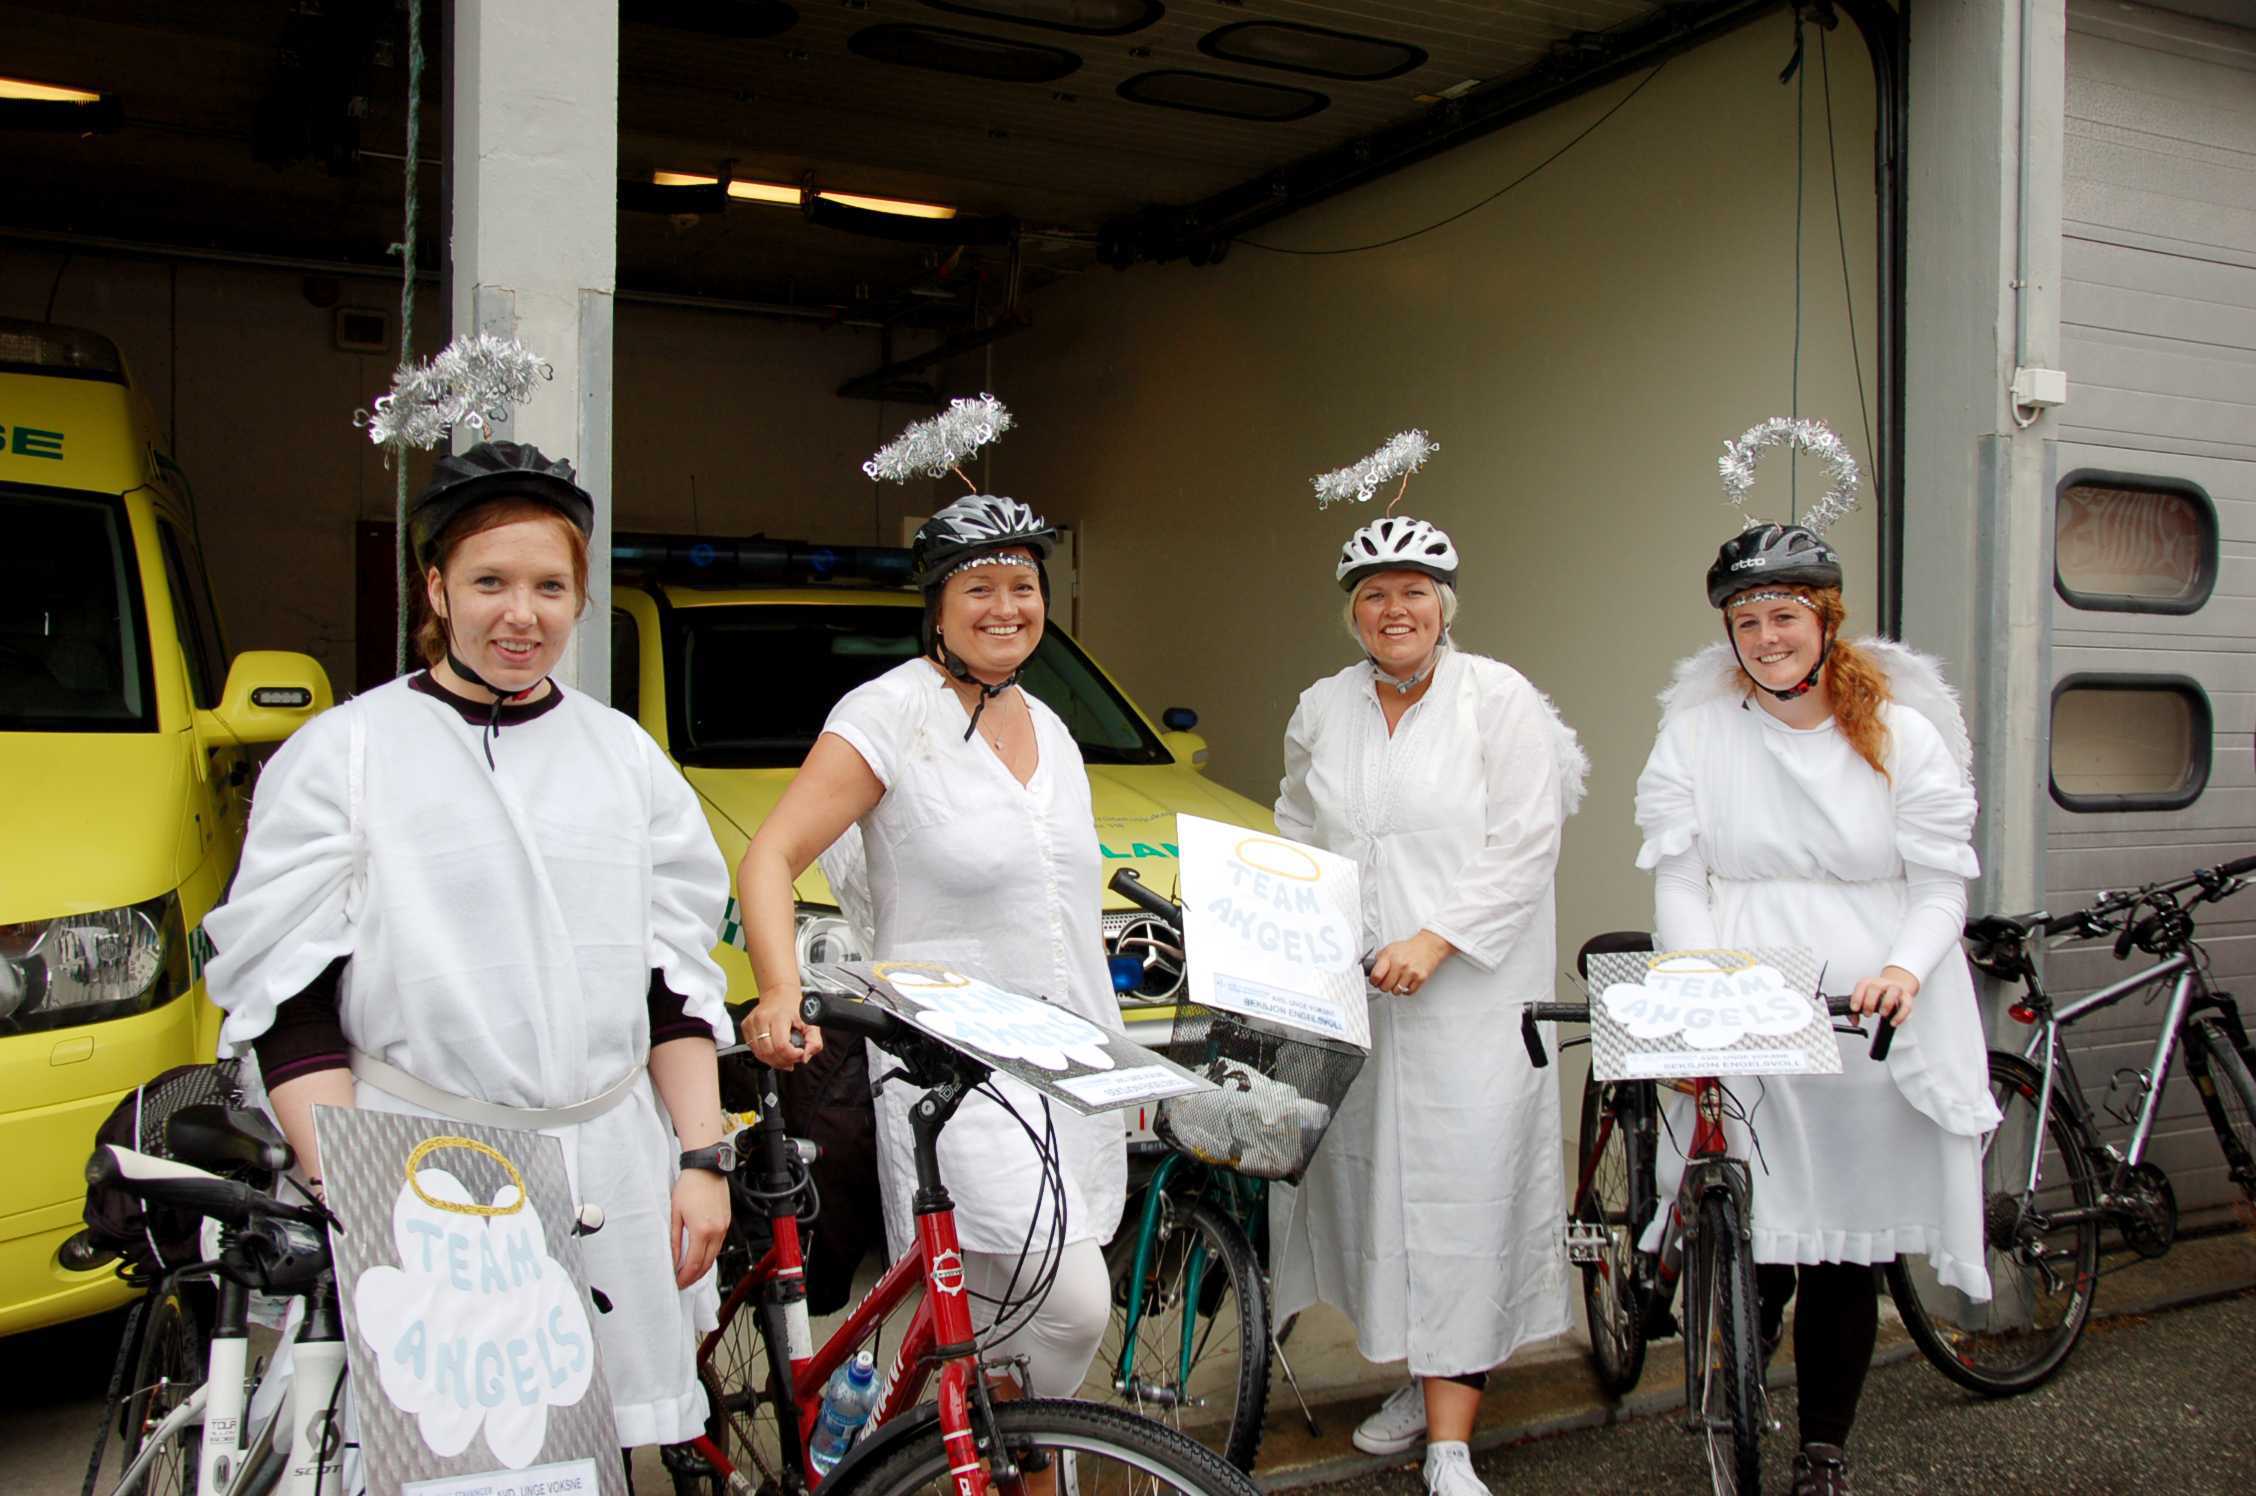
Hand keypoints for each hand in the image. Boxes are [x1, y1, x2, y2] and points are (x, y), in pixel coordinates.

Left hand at [670, 1166, 730, 1288]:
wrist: (706, 1168)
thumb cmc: (690, 1185)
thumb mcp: (675, 1213)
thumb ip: (673, 1239)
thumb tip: (672, 1258)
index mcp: (702, 1230)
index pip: (693, 1263)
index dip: (685, 1277)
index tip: (677, 1282)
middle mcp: (716, 1231)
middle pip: (706, 1264)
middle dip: (694, 1277)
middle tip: (682, 1281)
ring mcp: (724, 1226)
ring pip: (714, 1256)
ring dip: (702, 1267)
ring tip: (689, 1271)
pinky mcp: (726, 1221)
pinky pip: (719, 1244)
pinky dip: (709, 1254)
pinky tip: (700, 1254)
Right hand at [740, 989, 820, 1066]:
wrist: (779, 994)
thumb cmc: (794, 1008)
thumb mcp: (811, 1022)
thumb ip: (814, 1041)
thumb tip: (805, 1057)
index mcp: (779, 1017)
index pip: (781, 1046)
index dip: (792, 1055)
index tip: (800, 1053)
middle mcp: (762, 1019)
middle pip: (769, 1053)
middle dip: (783, 1061)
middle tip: (793, 1058)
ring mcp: (751, 1023)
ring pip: (760, 1054)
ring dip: (774, 1061)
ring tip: (785, 1056)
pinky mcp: (745, 1027)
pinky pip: (754, 1050)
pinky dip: (765, 1055)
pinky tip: (774, 1051)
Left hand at [1367, 931, 1456, 996]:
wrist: (1427, 947)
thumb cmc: (1408, 949)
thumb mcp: (1390, 948)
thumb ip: (1379, 959)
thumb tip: (1370, 970)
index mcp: (1390, 956)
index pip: (1376, 976)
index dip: (1373, 981)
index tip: (1375, 981)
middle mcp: (1400, 964)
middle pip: (1385, 987)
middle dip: (1384, 986)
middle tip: (1386, 982)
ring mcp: (1411, 972)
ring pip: (1396, 992)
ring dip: (1395, 989)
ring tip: (1397, 981)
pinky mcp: (1420, 978)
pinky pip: (1408, 992)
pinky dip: (1405, 990)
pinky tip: (1405, 983)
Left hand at [1850, 965, 1920, 1026]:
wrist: (1894, 987)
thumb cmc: (1876, 994)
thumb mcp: (1864, 999)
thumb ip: (1856, 1011)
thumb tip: (1854, 1021)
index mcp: (1869, 982)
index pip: (1862, 985)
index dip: (1857, 997)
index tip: (1854, 1009)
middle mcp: (1883, 983)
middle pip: (1876, 987)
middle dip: (1870, 1002)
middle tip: (1867, 1014)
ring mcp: (1896, 989)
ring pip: (1893, 991)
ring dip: (1887, 1004)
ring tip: (1882, 1014)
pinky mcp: (1907, 998)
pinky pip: (1906, 1005)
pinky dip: (1900, 1015)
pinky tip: (1893, 1023)